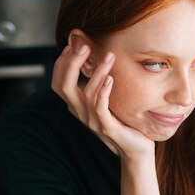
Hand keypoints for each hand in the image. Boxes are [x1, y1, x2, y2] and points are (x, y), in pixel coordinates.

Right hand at [51, 44, 153, 159]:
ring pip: (86, 94)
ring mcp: (93, 122)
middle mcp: (81, 114)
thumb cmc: (122, 121)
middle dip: (71, 64)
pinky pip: (101, 108)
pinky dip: (104, 92)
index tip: (72, 45)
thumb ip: (97, 85)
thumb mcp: (105, 100)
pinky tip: (111, 79)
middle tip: (85, 47)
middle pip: (64, 87)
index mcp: (77, 106)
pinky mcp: (107, 128)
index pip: (58, 83)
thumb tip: (95, 60)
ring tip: (109, 57)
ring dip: (98, 73)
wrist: (136, 149)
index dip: (61, 64)